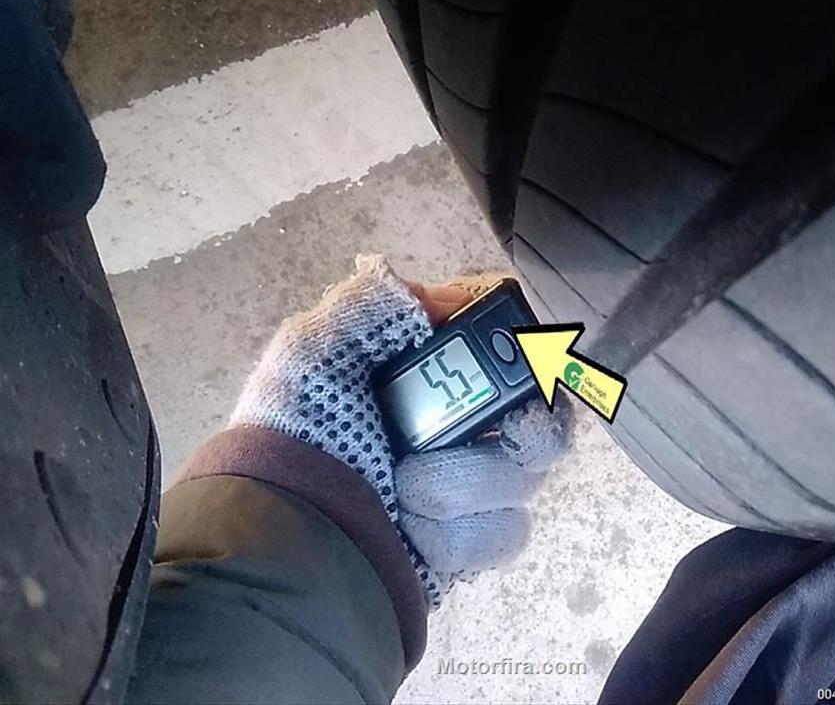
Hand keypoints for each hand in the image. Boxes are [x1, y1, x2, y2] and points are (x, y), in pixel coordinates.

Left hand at [230, 255, 570, 607]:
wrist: (290, 542)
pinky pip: (502, 530)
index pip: (502, 341)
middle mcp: (451, 424)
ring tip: (408, 488)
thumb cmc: (295, 438)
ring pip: (523, 473)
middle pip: (539, 408)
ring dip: (465, 480)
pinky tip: (415, 528)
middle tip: (508, 429)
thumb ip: (373, 303)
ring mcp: (464, 485)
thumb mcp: (313, 350)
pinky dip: (458, 531)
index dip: (522, 343)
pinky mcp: (466, 543)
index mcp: (419, 373)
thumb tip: (435, 298)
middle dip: (524, 421)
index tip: (517, 354)